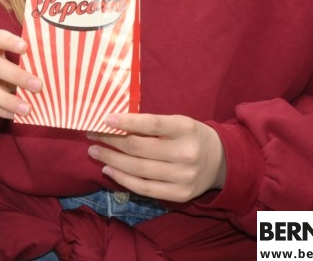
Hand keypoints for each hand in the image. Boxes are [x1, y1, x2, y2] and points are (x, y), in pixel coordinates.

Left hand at [87, 112, 226, 202]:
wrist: (221, 161)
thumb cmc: (190, 136)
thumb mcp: (177, 122)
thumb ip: (151, 124)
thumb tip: (112, 123)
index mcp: (185, 129)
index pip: (152, 124)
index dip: (126, 122)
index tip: (105, 119)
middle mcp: (186, 154)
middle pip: (140, 149)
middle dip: (110, 142)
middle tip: (92, 135)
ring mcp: (184, 177)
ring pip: (138, 170)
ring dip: (111, 160)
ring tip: (94, 152)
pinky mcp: (180, 195)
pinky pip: (145, 188)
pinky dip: (123, 179)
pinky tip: (109, 170)